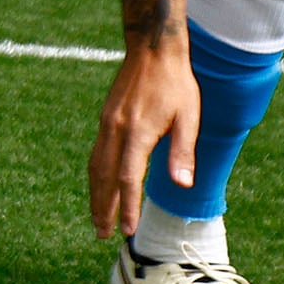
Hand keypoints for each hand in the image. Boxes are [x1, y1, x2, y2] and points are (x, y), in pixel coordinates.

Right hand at [88, 42, 199, 237]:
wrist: (152, 50)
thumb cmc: (176, 84)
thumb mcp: (189, 117)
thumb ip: (183, 152)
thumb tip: (183, 185)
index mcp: (138, 133)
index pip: (129, 179)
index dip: (127, 206)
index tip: (127, 229)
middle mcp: (116, 130)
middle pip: (104, 177)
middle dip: (102, 208)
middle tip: (101, 233)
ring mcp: (107, 124)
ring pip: (95, 166)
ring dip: (95, 194)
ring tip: (96, 217)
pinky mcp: (105, 118)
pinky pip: (96, 153)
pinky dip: (95, 175)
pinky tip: (99, 185)